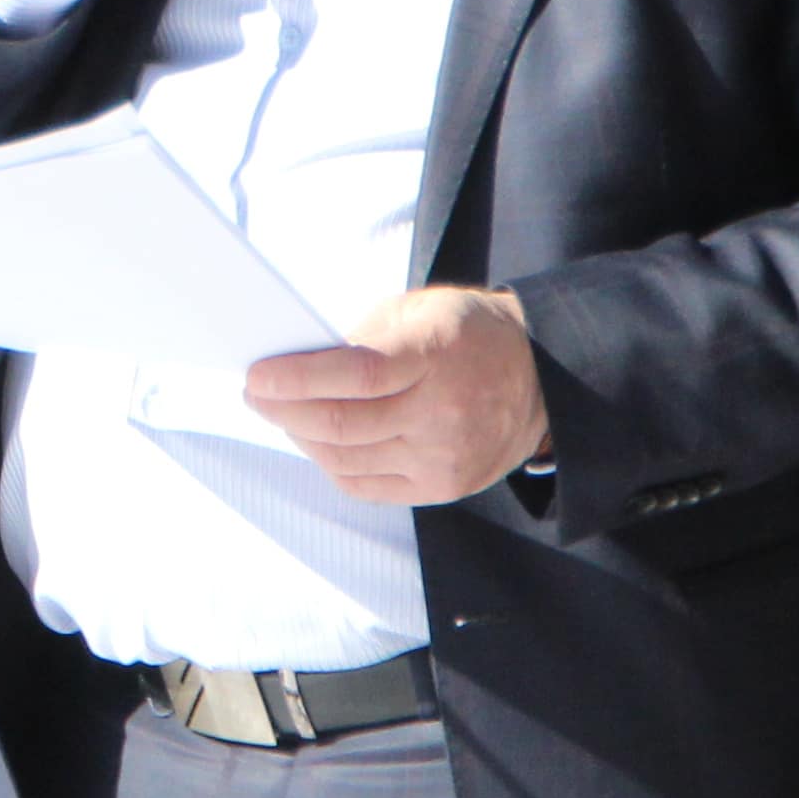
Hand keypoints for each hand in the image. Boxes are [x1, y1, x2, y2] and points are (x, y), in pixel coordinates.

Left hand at [244, 287, 546, 505]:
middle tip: (256, 395)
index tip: (257, 376)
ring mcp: (443, 457)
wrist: (541, 380)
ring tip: (282, 417)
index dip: (297, 379)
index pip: (355, 374)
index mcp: (436, 355)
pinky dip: (330, 464)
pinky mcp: (442, 486)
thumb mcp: (419, 310)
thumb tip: (296, 364)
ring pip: (346, 459)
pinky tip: (316, 443)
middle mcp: (442, 412)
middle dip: (284, 410)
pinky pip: (366, 485)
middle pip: (342, 423)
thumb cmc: (467, 334)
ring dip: (302, 437)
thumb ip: (361, 336)